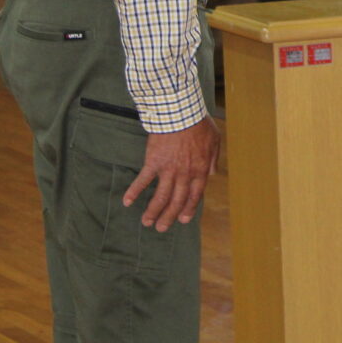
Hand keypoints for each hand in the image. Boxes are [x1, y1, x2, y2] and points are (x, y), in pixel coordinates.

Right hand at [124, 116, 220, 230]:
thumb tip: (212, 173)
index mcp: (199, 170)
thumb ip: (213, 159)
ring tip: (146, 222)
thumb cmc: (199, 124)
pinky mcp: (154, 162)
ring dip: (153, 211)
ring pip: (161, 196)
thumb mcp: (214, 141)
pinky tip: (127, 201)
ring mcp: (168, 170)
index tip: (183, 220)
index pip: (195, 195)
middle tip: (161, 228)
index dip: (189, 209)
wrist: (182, 114)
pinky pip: (143, 180)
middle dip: (169, 216)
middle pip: (176, 201)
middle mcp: (184, 174)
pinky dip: (135, 191)